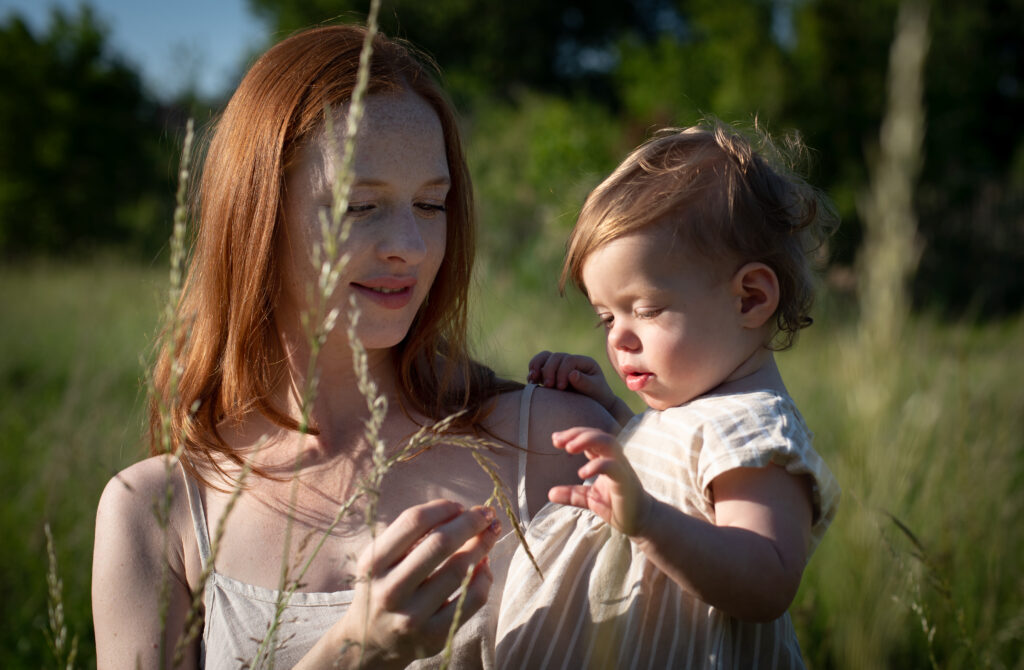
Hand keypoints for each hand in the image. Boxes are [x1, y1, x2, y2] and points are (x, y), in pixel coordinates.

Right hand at [314, 500, 499, 667]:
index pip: (413, 521)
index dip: (443, 507)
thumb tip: (463, 514)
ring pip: (460, 570)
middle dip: (471, 522)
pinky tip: (484, 566)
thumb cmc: (383, 586)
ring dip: (482, 545)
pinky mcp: (434, 636)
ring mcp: (412, 616)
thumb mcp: (382, 559)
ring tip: (490, 534)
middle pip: (441, 543)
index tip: (459, 506)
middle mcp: (390, 589)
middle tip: (487, 514)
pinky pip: (472, 599)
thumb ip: (412, 535)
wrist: (370, 641)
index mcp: (373, 562)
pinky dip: (484, 577)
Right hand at [528, 351, 617, 410]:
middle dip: (549, 370)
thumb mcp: (595, 391)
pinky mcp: (551, 374)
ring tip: (533, 379)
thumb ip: (585, 383)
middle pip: (555, 357)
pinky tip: (531, 381)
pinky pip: (538, 366)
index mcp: (584, 362)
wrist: (595, 408)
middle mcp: (571, 361)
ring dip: (537, 366)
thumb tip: (572, 374)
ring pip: (544, 357)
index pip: (569, 360)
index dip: (562, 371)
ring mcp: (560, 366)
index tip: (561, 388)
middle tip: (550, 386)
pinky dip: (533, 371)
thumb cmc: (598, 399)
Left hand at [547, 426, 653, 536]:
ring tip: (569, 448)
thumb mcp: (589, 499)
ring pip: (608, 443)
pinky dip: (597, 466)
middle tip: (558, 441)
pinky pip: (613, 466)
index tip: (555, 439)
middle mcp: (615, 458)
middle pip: (599, 435)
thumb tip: (550, 494)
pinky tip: (582, 473)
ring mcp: (621, 468)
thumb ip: (571, 494)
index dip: (574, 435)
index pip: (591, 437)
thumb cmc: (616, 505)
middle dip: (578, 434)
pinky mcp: (626, 481)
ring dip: (587, 440)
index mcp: (606, 458)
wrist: (640, 521)